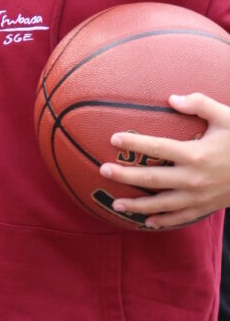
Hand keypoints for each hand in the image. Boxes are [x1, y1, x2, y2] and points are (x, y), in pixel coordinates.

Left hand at [99, 93, 229, 227]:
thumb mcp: (226, 117)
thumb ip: (199, 103)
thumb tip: (171, 98)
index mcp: (196, 154)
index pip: (158, 147)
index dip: (135, 142)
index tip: (113, 139)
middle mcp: (194, 179)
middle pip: (152, 179)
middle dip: (125, 176)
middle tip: (102, 171)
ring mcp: (199, 197)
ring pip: (162, 205)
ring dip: (137, 206)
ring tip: (115, 204)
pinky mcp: (205, 207)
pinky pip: (180, 218)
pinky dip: (162, 221)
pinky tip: (146, 222)